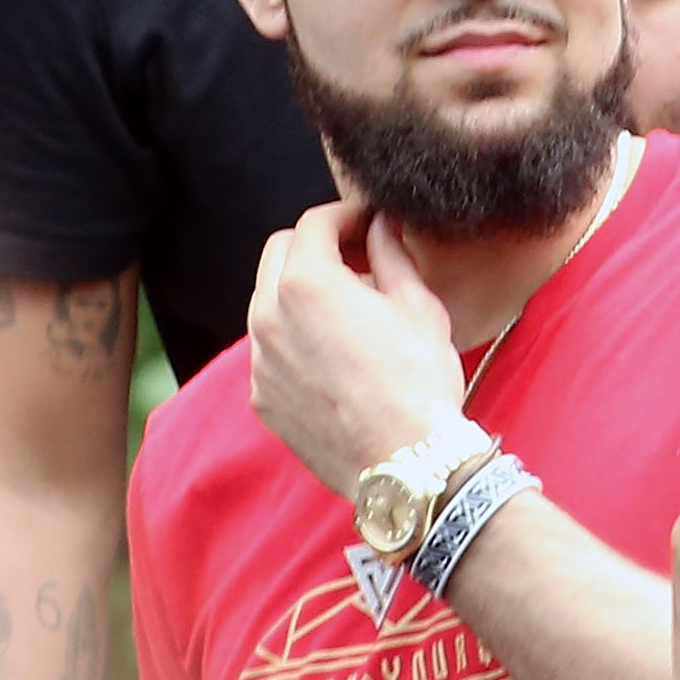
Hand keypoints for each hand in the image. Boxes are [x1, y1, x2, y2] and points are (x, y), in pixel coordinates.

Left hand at [247, 202, 465, 497]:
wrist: (406, 464)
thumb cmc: (418, 380)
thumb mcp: (416, 302)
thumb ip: (389, 253)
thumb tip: (381, 226)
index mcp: (306, 281)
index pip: (314, 222)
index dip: (347, 215)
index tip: (371, 223)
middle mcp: (269, 316)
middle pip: (280, 252)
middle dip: (316, 244)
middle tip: (357, 255)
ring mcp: (261, 361)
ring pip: (268, 300)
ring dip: (301, 289)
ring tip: (347, 305)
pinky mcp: (263, 398)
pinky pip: (271, 348)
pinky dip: (295, 335)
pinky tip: (334, 352)